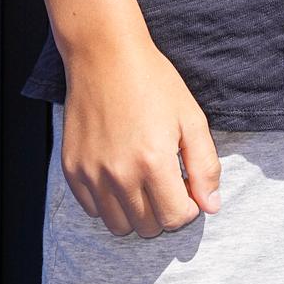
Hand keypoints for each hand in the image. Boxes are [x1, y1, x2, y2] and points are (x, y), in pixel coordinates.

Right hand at [59, 31, 222, 236]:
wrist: (105, 56)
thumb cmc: (154, 83)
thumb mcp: (191, 118)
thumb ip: (205, 166)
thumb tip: (211, 206)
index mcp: (153, 162)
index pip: (174, 219)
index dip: (188, 208)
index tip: (188, 188)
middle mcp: (119, 174)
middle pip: (147, 227)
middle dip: (164, 212)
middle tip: (167, 182)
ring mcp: (91, 174)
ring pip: (118, 225)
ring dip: (136, 212)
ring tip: (144, 181)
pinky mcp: (72, 170)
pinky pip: (93, 209)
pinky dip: (109, 202)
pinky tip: (120, 174)